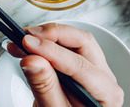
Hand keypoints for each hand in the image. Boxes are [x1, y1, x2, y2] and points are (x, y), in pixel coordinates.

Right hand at [7, 23, 123, 106]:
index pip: (80, 65)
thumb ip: (45, 88)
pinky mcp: (79, 65)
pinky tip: (26, 47)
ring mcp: (94, 69)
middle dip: (52, 35)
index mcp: (107, 94)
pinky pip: (65, 46)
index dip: (52, 51)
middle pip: (82, 42)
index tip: (28, 44)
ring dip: (47, 36)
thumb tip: (32, 60)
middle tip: (26, 37)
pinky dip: (44, 43)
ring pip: (74, 39)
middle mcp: (104, 77)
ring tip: (22, 41)